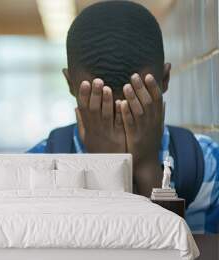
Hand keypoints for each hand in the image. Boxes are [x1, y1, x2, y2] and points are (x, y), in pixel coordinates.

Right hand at [76, 78, 125, 152]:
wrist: (108, 169)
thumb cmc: (97, 150)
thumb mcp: (85, 137)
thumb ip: (81, 122)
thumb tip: (76, 107)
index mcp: (88, 127)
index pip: (84, 108)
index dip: (84, 96)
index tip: (84, 83)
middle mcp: (96, 129)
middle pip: (94, 110)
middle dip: (95, 95)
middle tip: (97, 80)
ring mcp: (108, 133)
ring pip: (106, 115)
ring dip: (106, 102)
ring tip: (107, 88)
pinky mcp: (119, 137)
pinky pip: (119, 124)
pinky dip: (120, 113)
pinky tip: (122, 103)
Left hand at [121, 73, 164, 194]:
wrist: (145, 162)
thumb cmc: (148, 142)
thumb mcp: (156, 127)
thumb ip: (159, 113)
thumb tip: (163, 101)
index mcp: (157, 118)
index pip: (157, 98)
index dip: (153, 86)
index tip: (148, 74)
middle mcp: (152, 122)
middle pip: (148, 101)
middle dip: (141, 88)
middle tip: (134, 75)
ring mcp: (143, 129)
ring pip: (139, 110)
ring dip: (133, 97)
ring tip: (126, 86)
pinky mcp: (134, 136)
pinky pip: (130, 123)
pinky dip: (126, 113)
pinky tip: (121, 104)